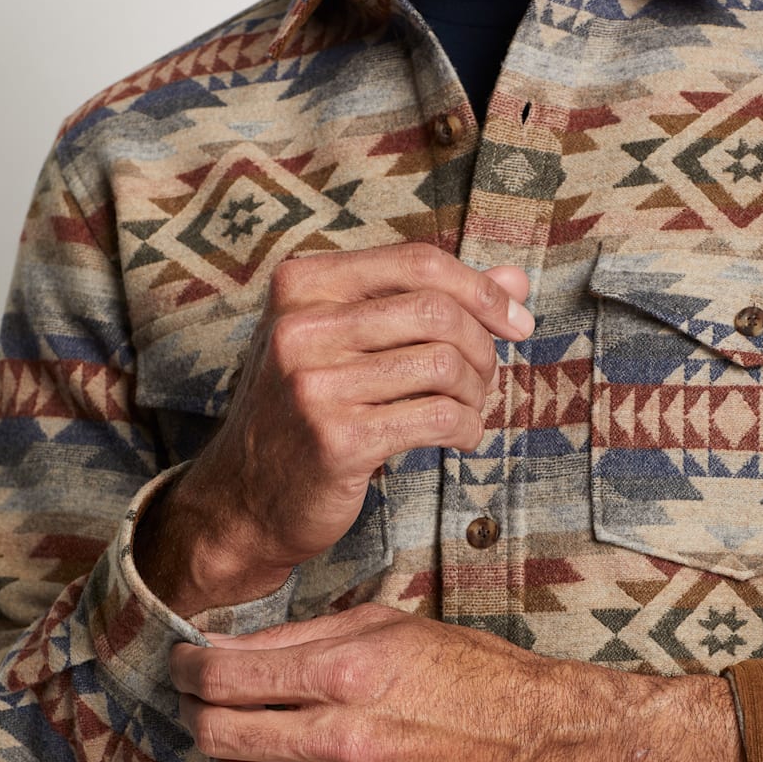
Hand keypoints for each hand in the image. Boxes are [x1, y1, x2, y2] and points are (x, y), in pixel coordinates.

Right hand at [135, 244, 532, 613]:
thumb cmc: (307, 411)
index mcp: (302, 284)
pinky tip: (460, 437)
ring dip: (476, 392)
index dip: (481, 289)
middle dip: (482, 346)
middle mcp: (300, 326)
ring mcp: (314, 384)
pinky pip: (438, 418)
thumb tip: (515, 279)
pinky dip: (466, 428)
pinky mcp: (337, 440)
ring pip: (444, 365)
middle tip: (486, 377)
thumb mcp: (351, 341)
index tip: (516, 322)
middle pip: (437, 311)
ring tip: (467, 409)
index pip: (416, 262)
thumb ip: (430, 303)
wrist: (246, 499)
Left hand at [171, 604, 762, 761]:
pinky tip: (276, 759)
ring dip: (223, 750)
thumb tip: (225, 646)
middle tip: (201, 692)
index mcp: (345, 675)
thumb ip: (298, 636)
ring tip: (241, 725)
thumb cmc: (464, 669)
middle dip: (194, 709)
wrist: (529, 739)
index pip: (223, 678)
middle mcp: (339, 740)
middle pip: (216, 734)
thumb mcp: (384, 623)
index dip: (186, 667)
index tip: (184, 661)